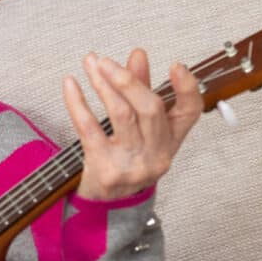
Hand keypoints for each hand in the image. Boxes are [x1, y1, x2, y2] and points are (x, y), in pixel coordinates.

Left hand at [63, 48, 202, 200]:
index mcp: (171, 142)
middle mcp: (156, 154)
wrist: (105, 205)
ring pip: (121, 115)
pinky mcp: (105, 168)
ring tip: (91, 65)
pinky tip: (70, 85)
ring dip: (103, 85)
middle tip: (105, 61)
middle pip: (150, 109)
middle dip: (128, 80)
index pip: (190, 112)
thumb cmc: (124, 160)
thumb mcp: (140, 130)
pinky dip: (78, 103)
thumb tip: (137, 55)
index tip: (176, 66)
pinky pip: (89, 129)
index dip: (187, 88)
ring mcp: (132, 164)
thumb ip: (140, 90)